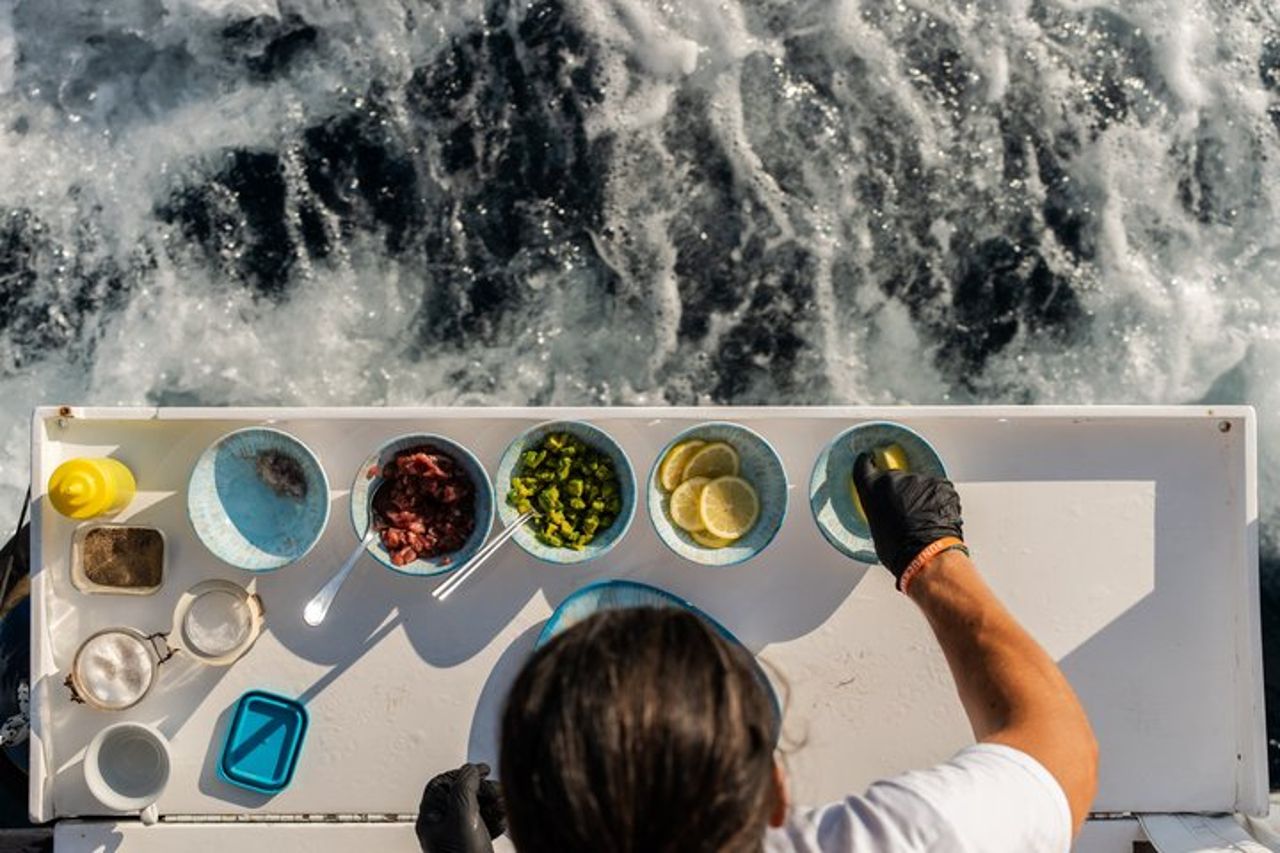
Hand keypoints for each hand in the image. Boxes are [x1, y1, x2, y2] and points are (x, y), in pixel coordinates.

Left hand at [416, 763, 505, 852]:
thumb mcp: (462, 816)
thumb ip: (464, 787)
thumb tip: (470, 769)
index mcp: (431, 817)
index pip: (441, 783)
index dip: (462, 773)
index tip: (481, 769)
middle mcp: (442, 826)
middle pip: (462, 794)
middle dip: (483, 789)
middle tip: (495, 791)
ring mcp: (457, 836)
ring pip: (476, 808)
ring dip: (493, 803)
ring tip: (502, 806)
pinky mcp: (473, 846)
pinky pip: (485, 823)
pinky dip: (496, 818)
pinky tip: (502, 821)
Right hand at [852, 452, 963, 586]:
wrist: (925, 556)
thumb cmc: (898, 550)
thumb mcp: (876, 528)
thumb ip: (879, 509)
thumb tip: (888, 510)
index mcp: (872, 489)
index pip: (864, 466)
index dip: (868, 462)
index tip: (870, 459)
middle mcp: (893, 479)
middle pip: (897, 477)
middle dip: (902, 490)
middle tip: (907, 513)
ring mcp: (919, 480)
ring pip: (920, 485)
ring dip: (922, 497)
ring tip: (924, 520)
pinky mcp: (940, 484)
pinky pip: (938, 489)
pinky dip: (938, 500)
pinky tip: (936, 517)